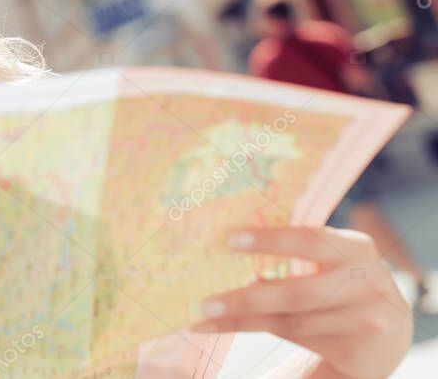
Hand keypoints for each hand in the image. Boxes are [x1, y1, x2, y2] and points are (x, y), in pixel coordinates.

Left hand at [190, 225, 412, 378]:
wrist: (390, 333)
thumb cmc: (341, 280)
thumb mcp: (333, 257)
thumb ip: (298, 248)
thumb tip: (231, 241)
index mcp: (356, 248)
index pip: (309, 240)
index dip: (270, 240)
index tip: (230, 240)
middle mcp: (367, 284)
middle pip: (298, 294)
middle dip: (247, 300)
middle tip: (204, 302)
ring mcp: (366, 322)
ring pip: (290, 322)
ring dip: (241, 319)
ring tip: (204, 315)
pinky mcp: (358, 353)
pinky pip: (295, 341)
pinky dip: (254, 330)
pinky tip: (224, 325)